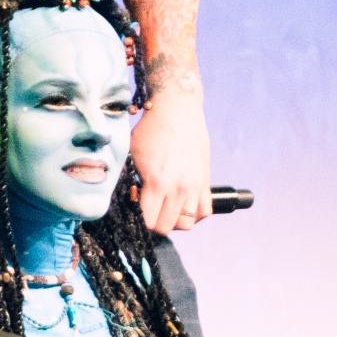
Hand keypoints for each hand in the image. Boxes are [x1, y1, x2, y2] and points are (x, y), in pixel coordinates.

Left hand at [130, 86, 211, 233]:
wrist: (178, 109)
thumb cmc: (150, 130)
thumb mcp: (132, 155)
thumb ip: (133, 180)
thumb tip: (130, 197)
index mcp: (158, 183)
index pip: (148, 221)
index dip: (137, 220)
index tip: (133, 208)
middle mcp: (179, 188)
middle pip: (167, 227)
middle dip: (153, 224)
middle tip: (147, 210)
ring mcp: (195, 185)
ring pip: (188, 223)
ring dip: (174, 221)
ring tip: (164, 209)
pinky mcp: (205, 180)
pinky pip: (205, 210)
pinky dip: (195, 214)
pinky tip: (182, 205)